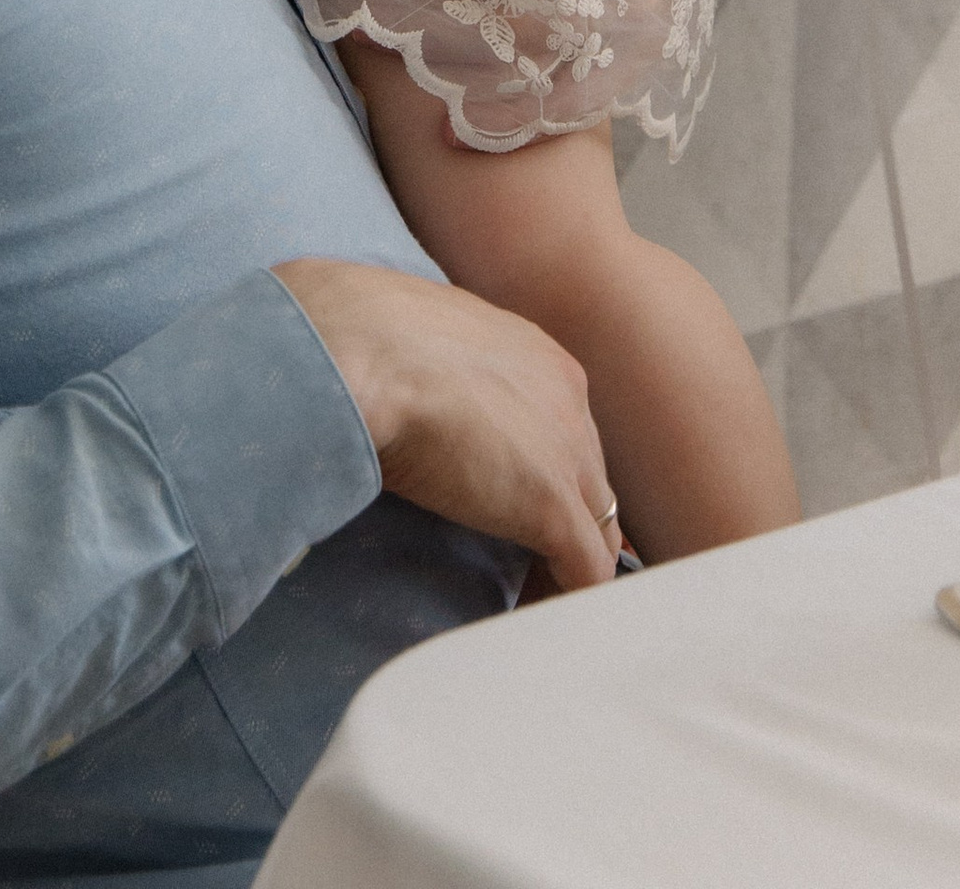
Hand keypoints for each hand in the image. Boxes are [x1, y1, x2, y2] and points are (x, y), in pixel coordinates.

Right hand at [271, 259, 618, 594]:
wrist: (360, 354)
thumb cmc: (360, 339)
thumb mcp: (417, 343)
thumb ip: (435, 371)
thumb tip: (404, 394)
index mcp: (536, 357)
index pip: (562, 430)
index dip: (539, 476)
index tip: (505, 508)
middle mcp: (568, 398)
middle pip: (589, 480)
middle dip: (562, 522)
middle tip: (518, 562)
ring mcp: (568, 453)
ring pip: (599, 530)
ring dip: (565, 568)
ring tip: (523, 599)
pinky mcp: (553, 507)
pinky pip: (588, 572)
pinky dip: (564, 601)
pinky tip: (529, 619)